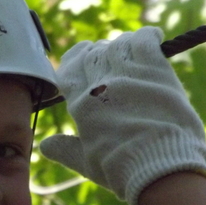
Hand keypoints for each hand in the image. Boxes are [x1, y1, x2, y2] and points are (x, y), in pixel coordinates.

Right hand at [40, 26, 205, 204]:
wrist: (161, 167)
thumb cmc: (121, 169)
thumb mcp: (86, 163)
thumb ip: (64, 150)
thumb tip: (45, 146)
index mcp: (82, 104)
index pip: (68, 70)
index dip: (72, 61)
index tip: (80, 58)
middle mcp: (102, 84)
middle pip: (93, 54)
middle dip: (96, 53)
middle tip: (105, 56)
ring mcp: (129, 75)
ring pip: (118, 45)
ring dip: (120, 45)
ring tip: (128, 51)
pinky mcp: (156, 70)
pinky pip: (146, 40)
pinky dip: (147, 35)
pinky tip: (153, 37)